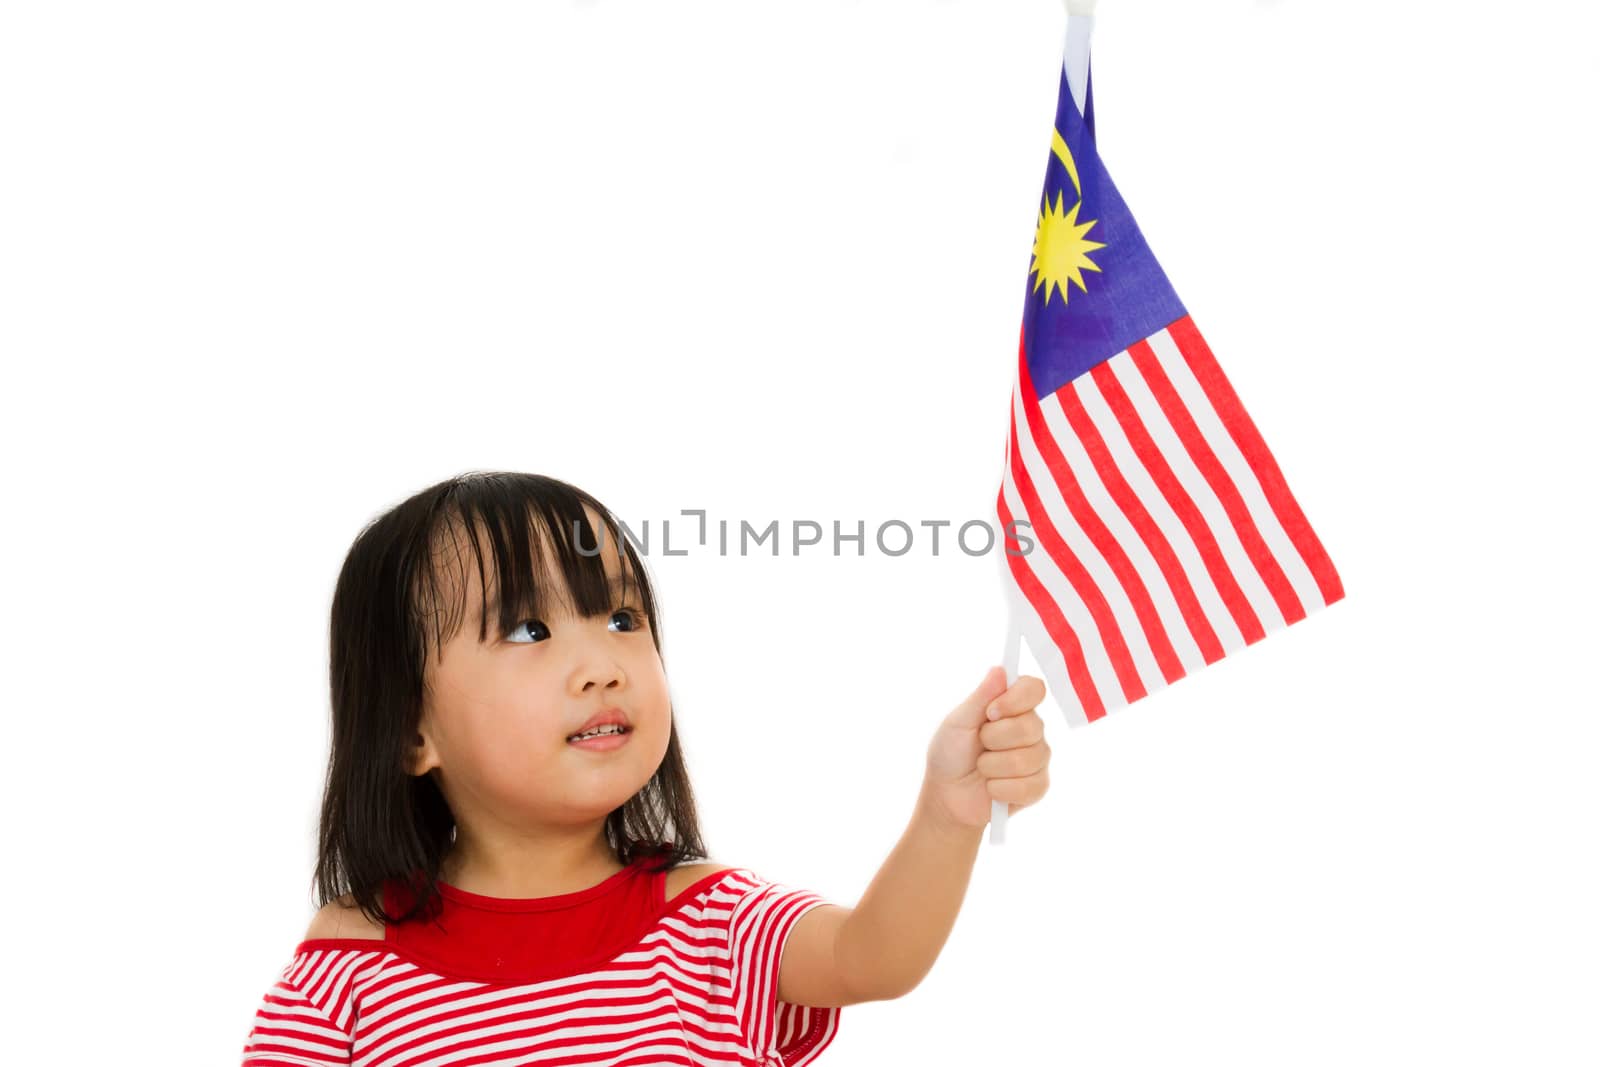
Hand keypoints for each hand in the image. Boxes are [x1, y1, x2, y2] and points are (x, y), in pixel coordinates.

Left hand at [921, 666, 1050, 831]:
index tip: (991, 712)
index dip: (1016, 700)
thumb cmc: (951, 753)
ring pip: (1026, 759)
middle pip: (1031, 726)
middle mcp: (1031, 728)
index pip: (1034, 688)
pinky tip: (991, 788)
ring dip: (992, 767)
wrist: (947, 795)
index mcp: (1013, 706)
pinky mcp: (1038, 786)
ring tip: (982, 768)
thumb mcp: (958, 722)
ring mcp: (1038, 757)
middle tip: (979, 745)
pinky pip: (1028, 786)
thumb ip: (981, 696)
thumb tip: (1000, 669)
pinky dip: (999, 789)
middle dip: (994, 739)